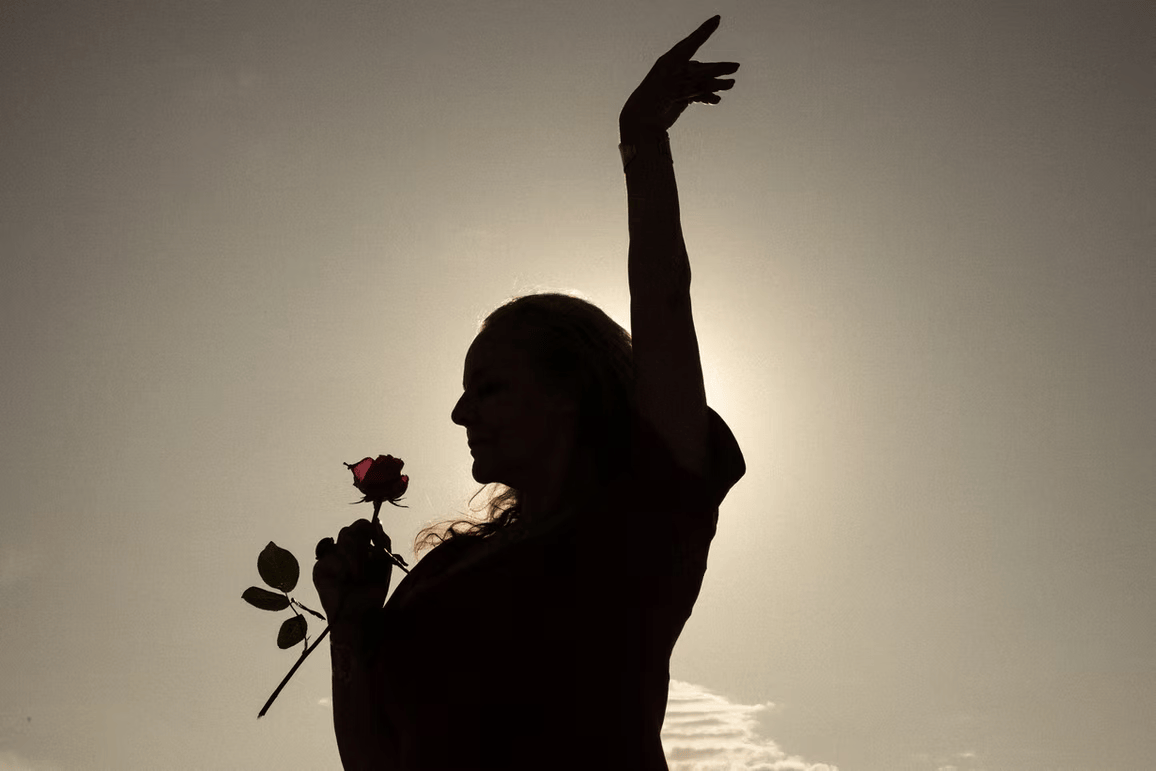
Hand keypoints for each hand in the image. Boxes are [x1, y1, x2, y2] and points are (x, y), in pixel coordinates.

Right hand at [312, 518, 393, 624]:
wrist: (360, 616)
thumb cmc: (372, 592)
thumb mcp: (384, 564)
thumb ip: (383, 543)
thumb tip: (378, 523)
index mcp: (359, 548)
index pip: (361, 526)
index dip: (369, 529)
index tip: (377, 539)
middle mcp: (343, 550)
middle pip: (350, 530)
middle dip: (361, 544)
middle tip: (367, 563)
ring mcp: (330, 558)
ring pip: (342, 539)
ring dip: (355, 557)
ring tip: (359, 576)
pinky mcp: (319, 569)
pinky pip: (330, 557)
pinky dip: (341, 568)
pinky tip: (346, 580)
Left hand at [619, 15, 739, 138]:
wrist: (642, 119)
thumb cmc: (655, 96)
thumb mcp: (677, 84)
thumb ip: (698, 82)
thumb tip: (717, 80)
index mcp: (672, 60)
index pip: (692, 42)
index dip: (705, 30)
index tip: (717, 19)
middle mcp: (676, 71)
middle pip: (702, 68)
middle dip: (719, 68)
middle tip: (736, 67)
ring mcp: (679, 86)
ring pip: (702, 82)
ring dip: (717, 83)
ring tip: (731, 85)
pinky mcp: (680, 99)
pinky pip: (698, 95)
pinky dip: (707, 97)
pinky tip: (716, 100)